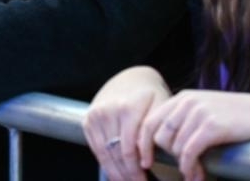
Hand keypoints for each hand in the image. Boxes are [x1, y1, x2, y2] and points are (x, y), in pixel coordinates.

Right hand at [83, 66, 170, 180]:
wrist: (129, 78)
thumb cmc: (151, 97)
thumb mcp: (161, 107)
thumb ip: (158, 131)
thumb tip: (155, 158)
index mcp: (128, 108)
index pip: (130, 149)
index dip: (138, 169)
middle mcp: (108, 111)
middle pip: (117, 154)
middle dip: (129, 175)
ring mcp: (96, 115)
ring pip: (106, 154)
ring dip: (117, 174)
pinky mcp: (88, 120)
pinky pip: (96, 149)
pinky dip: (106, 165)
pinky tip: (116, 176)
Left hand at [142, 90, 249, 180]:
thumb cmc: (236, 118)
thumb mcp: (206, 111)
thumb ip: (185, 120)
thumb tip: (163, 141)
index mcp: (182, 98)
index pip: (149, 121)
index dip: (142, 144)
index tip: (145, 162)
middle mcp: (187, 102)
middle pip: (159, 136)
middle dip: (165, 158)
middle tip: (179, 172)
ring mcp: (199, 112)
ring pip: (175, 147)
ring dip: (183, 167)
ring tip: (194, 175)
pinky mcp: (212, 126)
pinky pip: (189, 152)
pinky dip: (190, 167)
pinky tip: (198, 175)